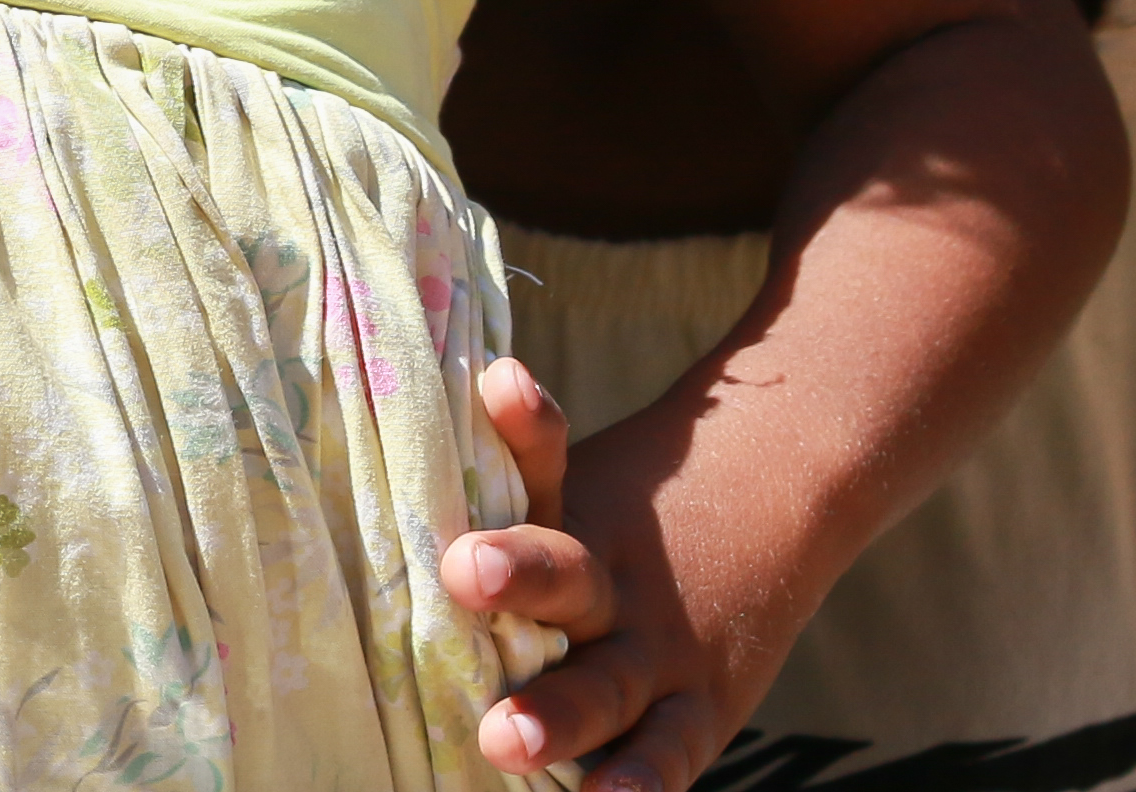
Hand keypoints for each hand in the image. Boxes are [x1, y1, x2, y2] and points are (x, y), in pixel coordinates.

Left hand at [445, 367, 779, 786]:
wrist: (777, 497)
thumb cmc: (624, 519)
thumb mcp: (576, 490)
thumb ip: (499, 489)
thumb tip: (358, 447)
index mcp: (574, 517)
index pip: (545, 464)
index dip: (526, 428)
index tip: (500, 383)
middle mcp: (610, 585)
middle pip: (566, 574)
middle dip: (520, 576)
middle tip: (465, 570)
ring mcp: (657, 654)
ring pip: (607, 685)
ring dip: (560, 713)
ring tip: (505, 739)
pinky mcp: (697, 713)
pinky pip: (666, 752)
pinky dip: (639, 781)